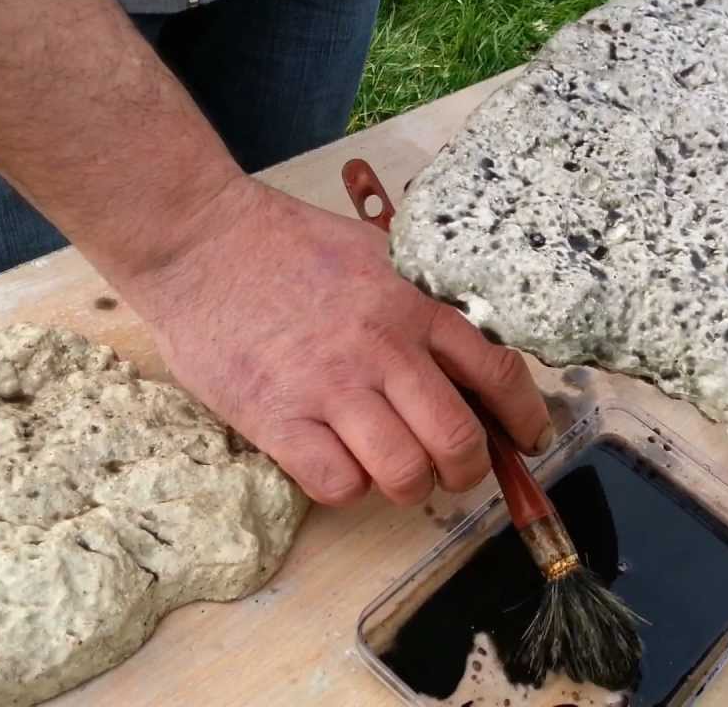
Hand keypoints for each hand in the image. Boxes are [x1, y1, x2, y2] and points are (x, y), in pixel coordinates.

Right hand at [125, 177, 553, 505]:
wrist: (200, 240)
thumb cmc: (286, 246)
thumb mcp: (373, 255)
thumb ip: (418, 302)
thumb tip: (465, 351)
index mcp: (412, 308)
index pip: (497, 373)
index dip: (524, 418)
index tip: (527, 440)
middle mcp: (383, 350)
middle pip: (459, 439)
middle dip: (468, 471)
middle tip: (454, 472)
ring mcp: (331, 387)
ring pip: (405, 473)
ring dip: (408, 486)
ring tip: (393, 472)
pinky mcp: (278, 419)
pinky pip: (339, 485)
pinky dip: (348, 487)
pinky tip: (335, 464)